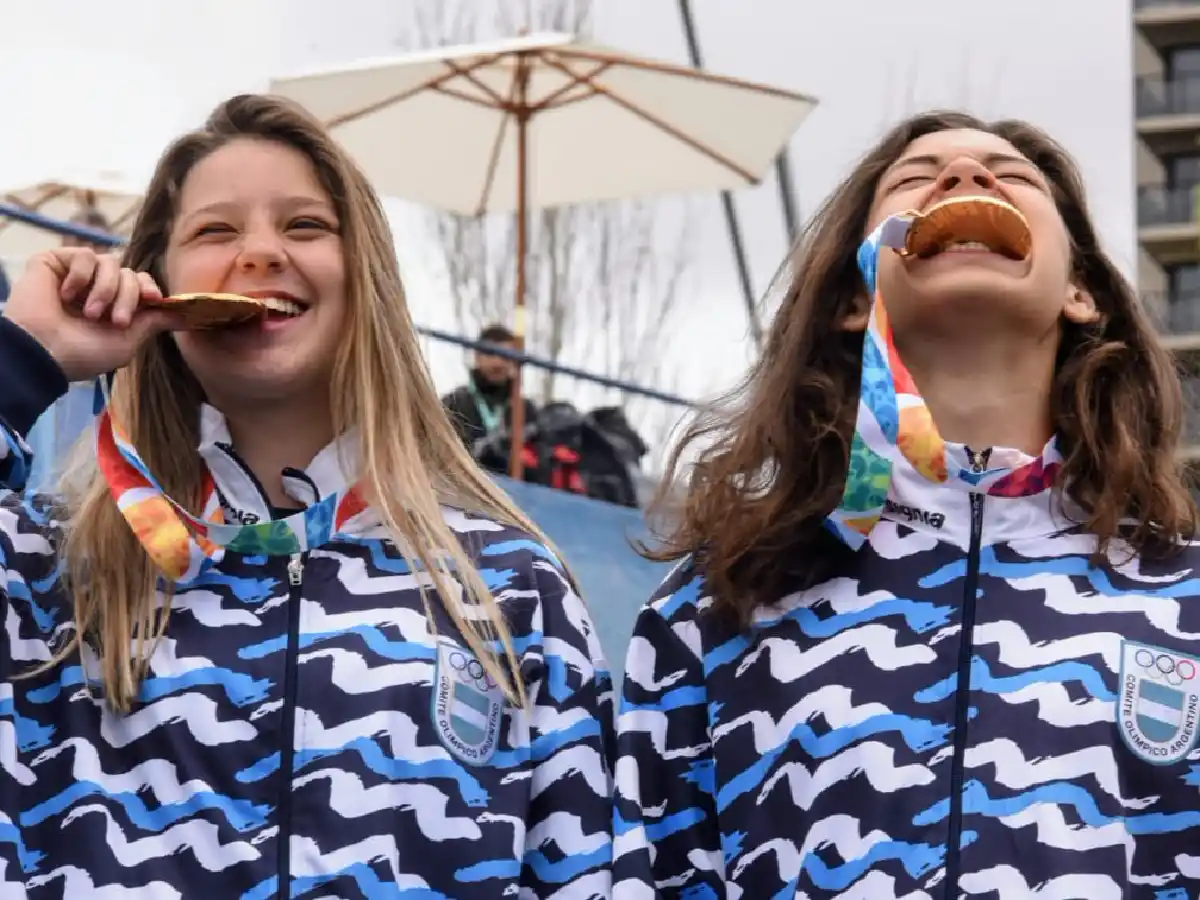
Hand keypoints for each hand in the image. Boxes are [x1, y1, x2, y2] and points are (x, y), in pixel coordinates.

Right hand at [2, 248, 182, 382]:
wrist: (43, 351)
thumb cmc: (83, 353)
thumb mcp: (128, 341)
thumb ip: (155, 322)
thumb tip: (187, 316)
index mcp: (114, 306)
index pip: (141, 283)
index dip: (150, 288)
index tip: (154, 299)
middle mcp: (97, 288)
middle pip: (131, 274)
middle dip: (129, 297)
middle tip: (116, 321)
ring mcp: (77, 274)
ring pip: (111, 264)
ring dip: (106, 290)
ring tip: (90, 314)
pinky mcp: (56, 262)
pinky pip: (85, 255)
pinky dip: (82, 276)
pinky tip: (67, 295)